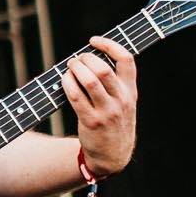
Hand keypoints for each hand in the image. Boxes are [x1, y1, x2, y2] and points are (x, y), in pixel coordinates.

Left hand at [63, 36, 136, 178]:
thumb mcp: (124, 102)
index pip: (127, 59)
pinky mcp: (91, 121)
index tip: (93, 41)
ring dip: (75, 69)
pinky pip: (76, 96)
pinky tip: (65, 80)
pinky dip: (67, 83)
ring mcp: (107, 112)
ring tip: (70, 68)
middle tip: (77, 60)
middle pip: (103, 69)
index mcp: (130, 91)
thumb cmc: (114, 122)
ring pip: (89, 80)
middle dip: (86, 58)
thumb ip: (115, 82)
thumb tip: (88, 56)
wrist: (112, 155)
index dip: (109, 44)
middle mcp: (121, 100)